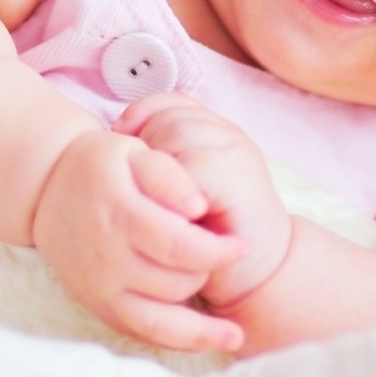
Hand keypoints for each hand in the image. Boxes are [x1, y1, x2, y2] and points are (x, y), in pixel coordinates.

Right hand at [30, 128, 246, 351]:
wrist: (44, 189)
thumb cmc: (99, 165)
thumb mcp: (133, 151)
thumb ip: (168, 174)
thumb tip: (199, 206)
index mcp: (119, 214)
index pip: (179, 245)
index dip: (218, 250)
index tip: (241, 245)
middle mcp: (106, 258)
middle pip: (175, 284)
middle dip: (208, 273)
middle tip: (223, 261)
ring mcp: (99, 288)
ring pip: (160, 322)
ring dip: (199, 326)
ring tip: (231, 331)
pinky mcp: (97, 306)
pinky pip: (140, 334)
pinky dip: (173, 341)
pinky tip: (204, 341)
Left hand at [114, 95, 291, 309]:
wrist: (259, 273)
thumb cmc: (211, 236)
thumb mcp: (181, 190)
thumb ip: (163, 159)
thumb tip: (116, 134)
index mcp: (216, 133)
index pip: (171, 103)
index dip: (141, 115)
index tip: (120, 141)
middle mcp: (230, 138)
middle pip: (169, 117)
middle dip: (145, 145)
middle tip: (141, 186)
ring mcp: (237, 156)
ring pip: (177, 136)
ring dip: (157, 168)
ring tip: (157, 202)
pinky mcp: (239, 182)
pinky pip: (190, 168)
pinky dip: (172, 191)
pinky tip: (170, 217)